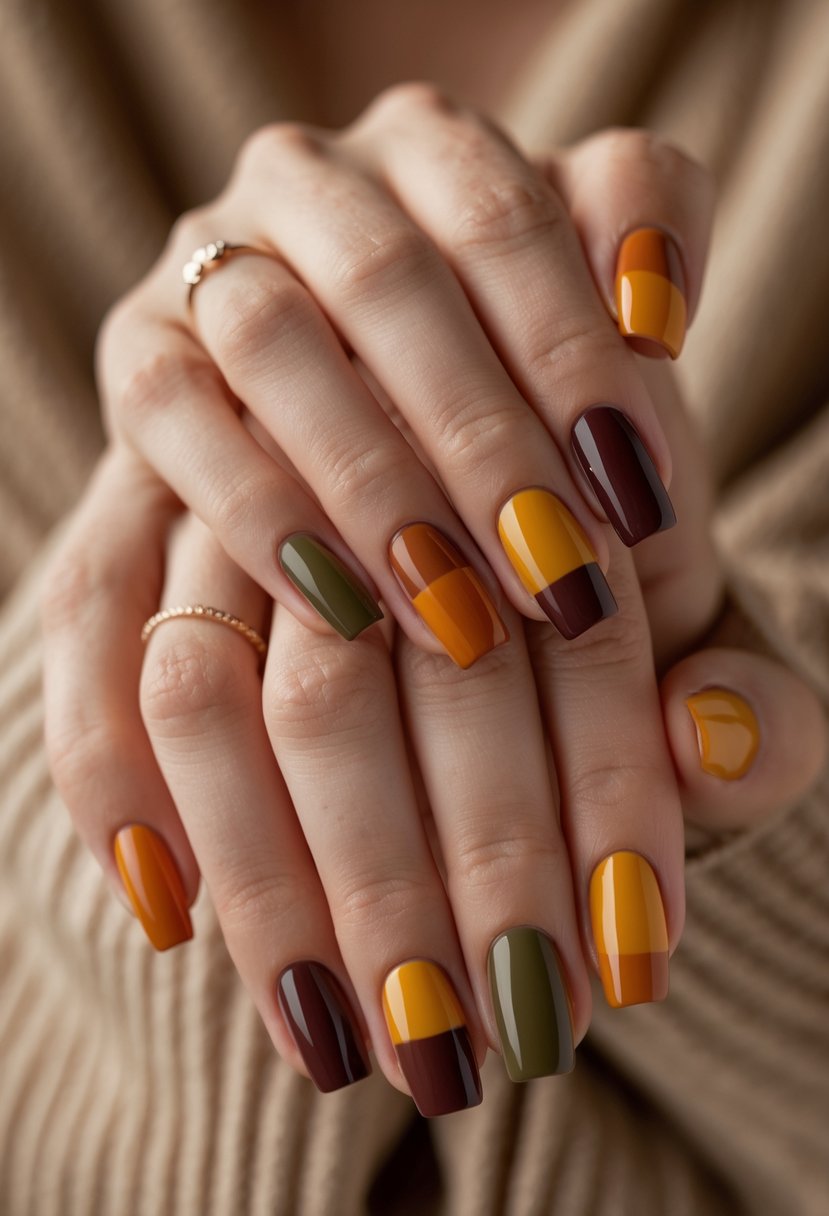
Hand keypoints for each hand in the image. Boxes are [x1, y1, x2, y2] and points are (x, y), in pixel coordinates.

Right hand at [40, 365, 824, 1114]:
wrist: (478, 482)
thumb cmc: (587, 585)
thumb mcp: (695, 647)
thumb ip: (749, 705)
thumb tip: (708, 734)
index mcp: (540, 457)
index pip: (573, 643)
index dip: (607, 807)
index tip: (630, 966)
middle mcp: (373, 442)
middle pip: (376, 680)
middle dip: (430, 879)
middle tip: (485, 1045)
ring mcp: (241, 476)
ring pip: (214, 688)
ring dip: (277, 882)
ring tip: (346, 1041)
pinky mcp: (143, 514)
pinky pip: (87, 632)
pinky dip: (112, 778)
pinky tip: (173, 922)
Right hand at [95, 83, 713, 660]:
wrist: (374, 451)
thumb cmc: (513, 390)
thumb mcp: (588, 322)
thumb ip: (642, 258)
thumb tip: (653, 313)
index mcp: (430, 146)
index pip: (508, 217)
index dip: (576, 357)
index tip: (638, 493)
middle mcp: (309, 179)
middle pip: (392, 282)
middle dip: (483, 442)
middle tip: (557, 573)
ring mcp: (208, 256)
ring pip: (275, 341)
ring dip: (375, 485)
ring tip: (462, 614)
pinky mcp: (138, 350)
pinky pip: (174, 418)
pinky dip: (260, 515)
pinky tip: (343, 609)